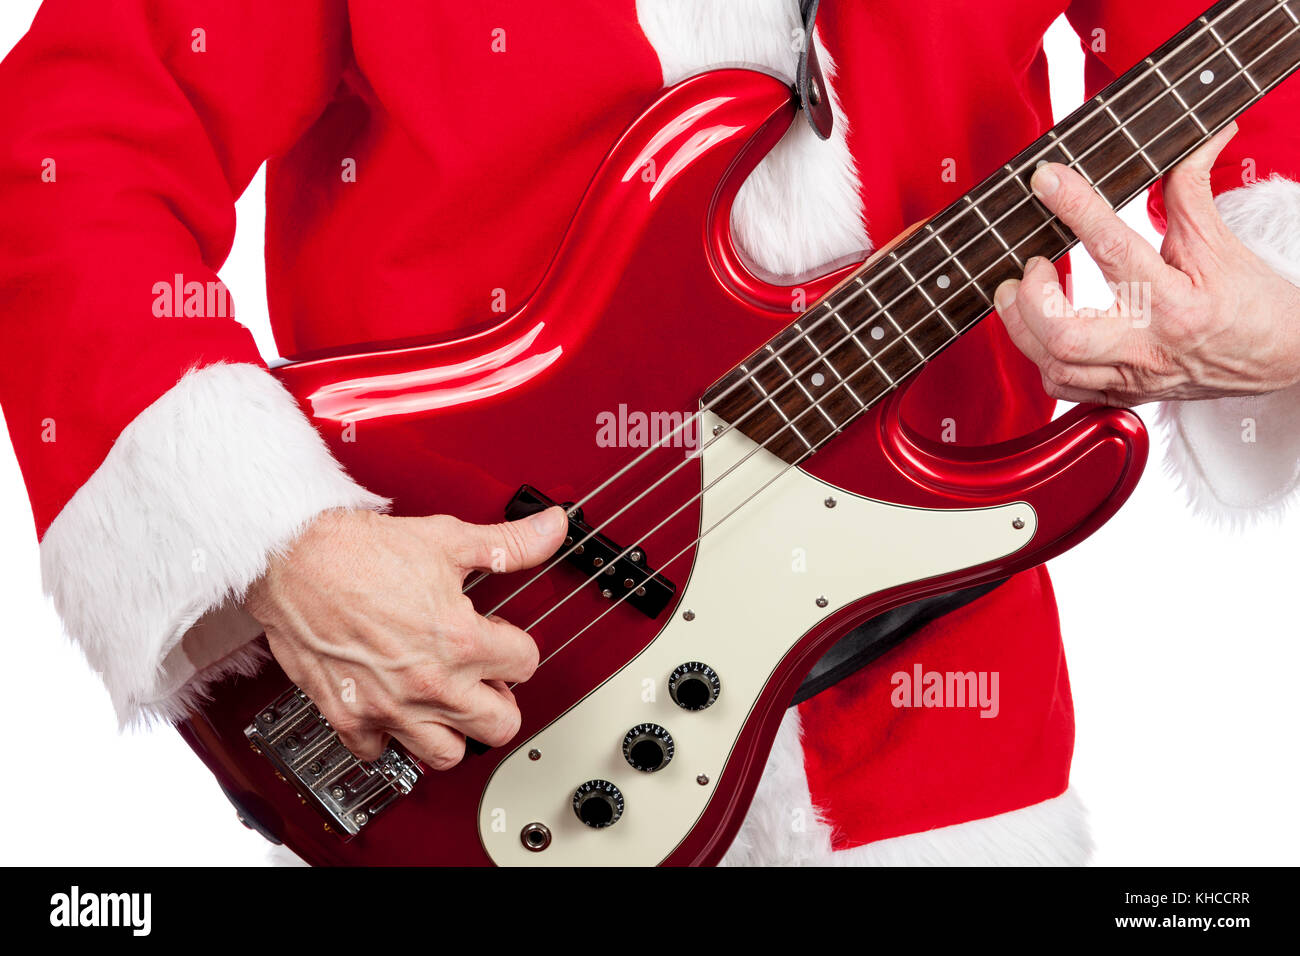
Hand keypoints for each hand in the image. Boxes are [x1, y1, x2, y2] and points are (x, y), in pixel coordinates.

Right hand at [244, 505, 566, 768]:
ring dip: (453, 731)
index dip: (516, 645)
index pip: (526, 664)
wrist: (291, 559)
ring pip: (447, 755)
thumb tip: (552, 527)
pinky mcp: (350, 717)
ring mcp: (390, 707)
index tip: (498, 635)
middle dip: (500, 699)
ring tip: (445, 700)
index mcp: (462, 642)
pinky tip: (391, 709)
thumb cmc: (359, 550)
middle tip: (483, 677)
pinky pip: (380, 755)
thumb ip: (509, 543)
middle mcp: (431, 684)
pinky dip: (388, 740)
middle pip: (500, 724)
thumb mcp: (447, 539)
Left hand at [994, 123, 1299, 406]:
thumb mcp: (1222, 243)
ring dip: (1023, 329)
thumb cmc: (1253, 303)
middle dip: (1032, 297)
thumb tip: (1200, 135)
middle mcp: (1150, 345)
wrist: (1285, 360)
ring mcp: (1133, 376)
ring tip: (1020, 294)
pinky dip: (1041, 359)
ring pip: (1055, 368)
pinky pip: (1064, 389)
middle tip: (1031, 265)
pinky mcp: (1124, 394)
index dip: (1075, 207)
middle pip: (1066, 336)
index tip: (1047, 179)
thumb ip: (1191, 192)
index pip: (1115, 248)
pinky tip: (1041, 332)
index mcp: (1178, 302)